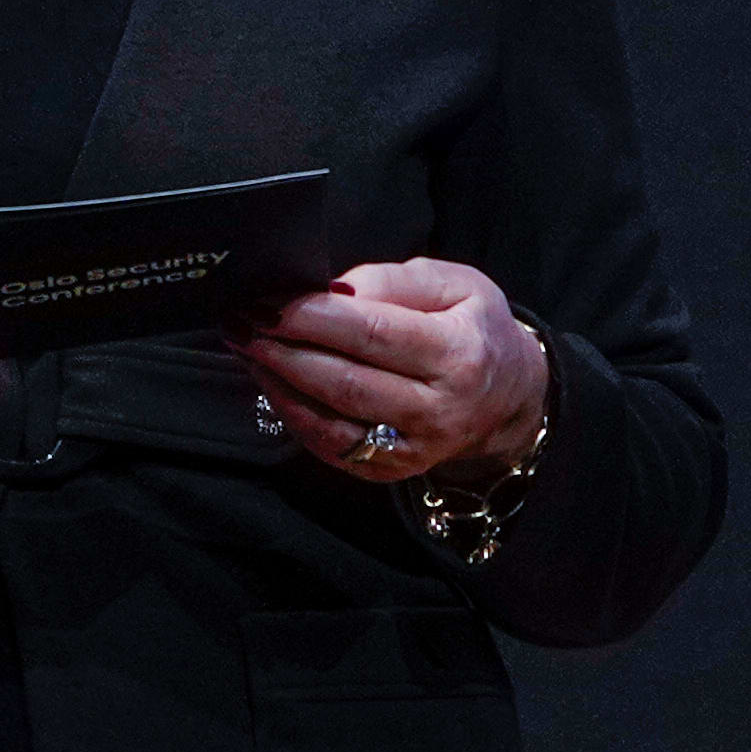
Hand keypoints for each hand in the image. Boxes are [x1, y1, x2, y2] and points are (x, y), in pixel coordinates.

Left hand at [243, 257, 547, 484]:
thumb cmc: (473, 328)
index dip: (314, 318)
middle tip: (242, 324)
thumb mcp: (454, 284)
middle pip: (346, 382)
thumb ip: (394, 281)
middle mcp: (438, 409)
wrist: (508, 397)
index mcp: (458, 354)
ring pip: (332, 421)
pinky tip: (273, 384)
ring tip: (247, 349)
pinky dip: (294, 416)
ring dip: (279, 385)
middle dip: (285, 351)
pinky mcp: (392, 470)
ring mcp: (414, 447)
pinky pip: (331, 447)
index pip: (374, 334)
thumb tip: (333, 291)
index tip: (271, 301)